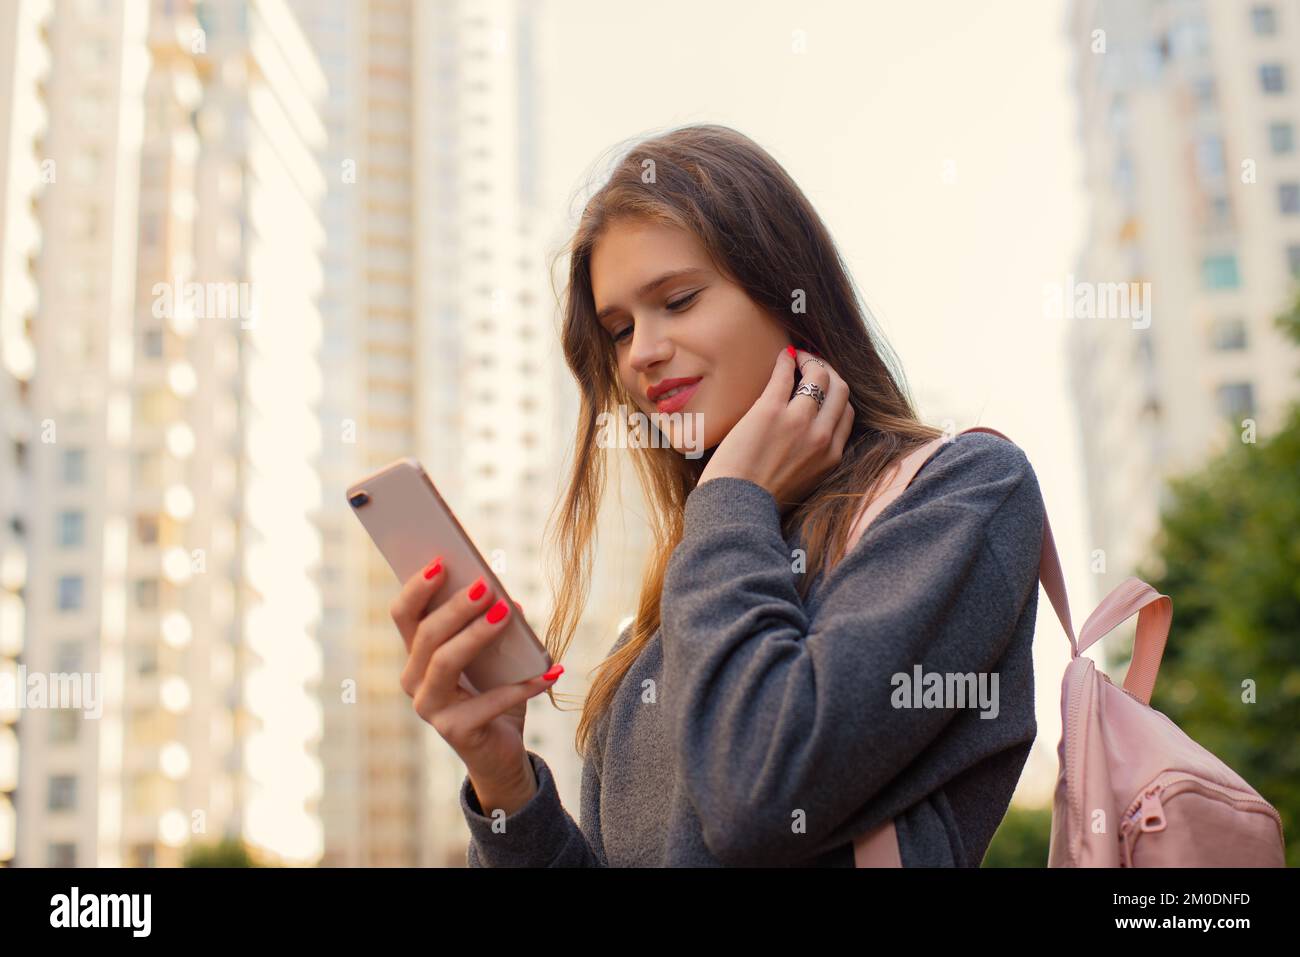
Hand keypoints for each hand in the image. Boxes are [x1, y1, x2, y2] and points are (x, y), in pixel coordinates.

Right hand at [389, 557, 561, 800]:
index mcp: (418, 654)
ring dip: (476, 635)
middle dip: (455, 607)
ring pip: (445, 662)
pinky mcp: (454, 731)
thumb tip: (506, 598)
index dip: (417, 587)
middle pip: (426, 635)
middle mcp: (414, 681)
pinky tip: (550, 672)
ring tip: (505, 612)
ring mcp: (429, 708)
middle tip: (485, 585)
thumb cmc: (494, 693)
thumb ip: (494, 625)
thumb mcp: (496, 655)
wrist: (502, 752)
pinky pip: (488, 702)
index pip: (404, 614)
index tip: (442, 560)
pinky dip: (522, 686)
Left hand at [698, 346, 854, 510]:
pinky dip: (786, 361)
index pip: (847, 413)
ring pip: (819, 376)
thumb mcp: (804, 483)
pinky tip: (783, 357)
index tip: (824, 386)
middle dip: (829, 371)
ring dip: (810, 360)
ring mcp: (798, 422)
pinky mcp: (770, 412)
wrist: (737, 508)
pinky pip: (785, 375)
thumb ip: (814, 460)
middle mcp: (822, 436)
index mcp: (832, 457)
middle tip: (813, 365)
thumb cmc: (761, 499)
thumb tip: (807, 442)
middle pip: (840, 389)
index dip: (836, 394)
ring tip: (798, 357)